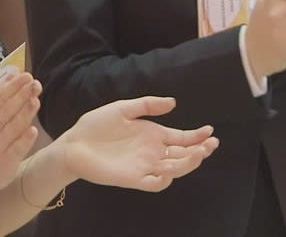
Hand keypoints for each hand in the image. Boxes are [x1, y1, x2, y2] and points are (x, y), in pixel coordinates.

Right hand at [0, 72, 40, 196]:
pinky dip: (24, 139)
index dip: (14, 86)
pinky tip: (32, 130)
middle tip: (35, 83)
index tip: (26, 75)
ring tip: (35, 100)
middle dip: (21, 95)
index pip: (0, 97)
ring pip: (13, 127)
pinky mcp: (7, 161)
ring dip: (24, 113)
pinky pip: (16, 149)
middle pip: (7, 109)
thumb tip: (10, 76)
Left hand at [53, 96, 217, 191]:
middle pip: (184, 154)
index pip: (182, 138)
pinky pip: (155, 183)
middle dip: (200, 150)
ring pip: (175, 169)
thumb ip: (147, 105)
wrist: (74, 143)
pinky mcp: (134, 178)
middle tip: (210, 143)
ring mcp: (145, 166)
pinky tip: (168, 169)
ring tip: (198, 153)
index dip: (197, 136)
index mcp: (153, 135)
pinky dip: (164, 179)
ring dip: (189, 163)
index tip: (210, 130)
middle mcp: (153, 152)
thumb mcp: (123, 108)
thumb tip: (173, 102)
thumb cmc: (96, 125)